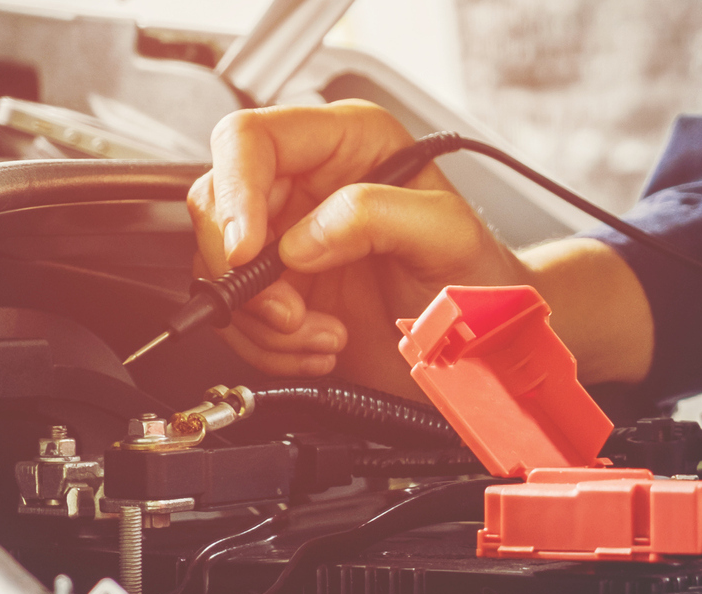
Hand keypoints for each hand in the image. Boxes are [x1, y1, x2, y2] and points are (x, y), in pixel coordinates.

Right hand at [187, 100, 528, 395]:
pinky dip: (270, 346)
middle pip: (217, 206)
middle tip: (293, 312)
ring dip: (264, 320)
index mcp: (346, 142)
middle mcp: (307, 183)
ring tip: (325, 335)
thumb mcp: (446, 234)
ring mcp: (288, 238)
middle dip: (246, 273)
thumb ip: (378, 216)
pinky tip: (321, 346)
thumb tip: (303, 238)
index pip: (249, 139)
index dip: (235, 192)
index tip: (248, 250)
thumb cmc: (478, 276)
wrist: (484, 342)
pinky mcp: (281, 290)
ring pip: (218, 268)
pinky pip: (237, 316)